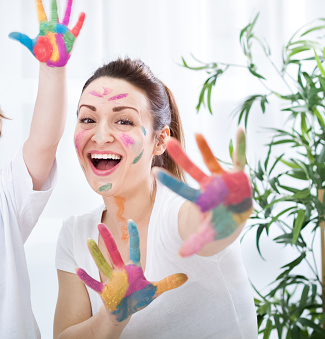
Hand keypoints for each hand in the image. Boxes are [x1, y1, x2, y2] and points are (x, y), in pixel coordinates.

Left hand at [9, 0, 84, 66]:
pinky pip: (76, 28)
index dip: (39, 5)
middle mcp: (54, 27)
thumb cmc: (41, 54)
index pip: (41, 13)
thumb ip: (22, 38)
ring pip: (66, 16)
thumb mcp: (30, 45)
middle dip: (54, 3)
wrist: (51, 63)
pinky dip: (80, 21)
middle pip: (54, 12)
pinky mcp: (71, 37)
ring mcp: (63, 31)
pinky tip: (82, 14)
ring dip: (68, 7)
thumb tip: (10, 34)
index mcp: (44, 27)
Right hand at [76, 220, 187, 321]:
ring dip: (95, 254)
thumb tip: (186, 277)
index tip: (131, 220)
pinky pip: (93, 283)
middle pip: (113, 252)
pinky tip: (77, 269)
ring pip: (102, 264)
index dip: (133, 235)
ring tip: (87, 241)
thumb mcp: (154, 290)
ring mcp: (112, 280)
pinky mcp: (105, 291)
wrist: (125, 311)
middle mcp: (121, 271)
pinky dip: (86, 277)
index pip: (134, 249)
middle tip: (99, 224)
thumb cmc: (138, 298)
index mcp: (133, 268)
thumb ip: (168, 283)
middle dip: (107, 238)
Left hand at [157, 128, 252, 256]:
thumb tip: (180, 255)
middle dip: (181, 157)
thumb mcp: (208, 233)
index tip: (154, 172)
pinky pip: (239, 157)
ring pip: (211, 161)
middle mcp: (207, 184)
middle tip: (167, 142)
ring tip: (197, 134)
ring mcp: (221, 177)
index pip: (181, 189)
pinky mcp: (237, 174)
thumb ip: (196, 242)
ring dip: (205, 148)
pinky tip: (240, 130)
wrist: (235, 215)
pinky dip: (240, 145)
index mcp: (199, 198)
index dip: (170, 182)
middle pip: (192, 170)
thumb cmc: (219, 223)